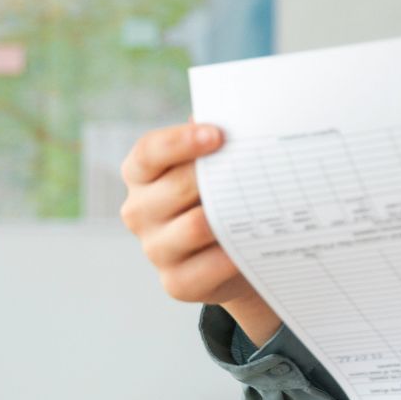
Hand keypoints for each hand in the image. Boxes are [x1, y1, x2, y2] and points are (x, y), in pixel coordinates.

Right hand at [119, 121, 258, 308]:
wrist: (231, 256)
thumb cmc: (220, 196)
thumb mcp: (215, 166)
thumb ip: (216, 142)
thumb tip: (239, 117)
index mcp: (141, 174)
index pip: (149, 152)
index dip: (181, 141)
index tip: (218, 135)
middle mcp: (139, 211)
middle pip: (176, 187)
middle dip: (216, 177)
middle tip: (255, 168)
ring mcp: (154, 249)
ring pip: (195, 226)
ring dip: (229, 216)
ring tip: (261, 203)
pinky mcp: (175, 282)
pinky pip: (208, 266)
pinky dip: (233, 255)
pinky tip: (253, 243)